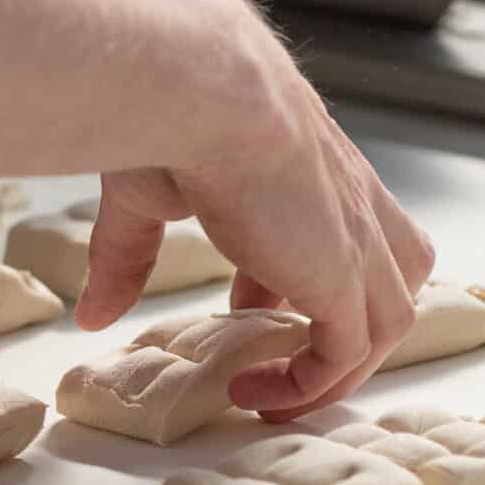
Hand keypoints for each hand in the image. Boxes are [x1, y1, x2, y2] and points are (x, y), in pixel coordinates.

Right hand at [74, 0, 434, 419]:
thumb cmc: (173, 113)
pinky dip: (311, 384)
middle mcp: (349, 200)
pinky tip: (255, 392)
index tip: (247, 304)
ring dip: (337, 366)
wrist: (202, 88)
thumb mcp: (144, 193)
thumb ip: (125, 255)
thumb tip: (89, 313)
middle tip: (283, 355)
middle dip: (350, 319)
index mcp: (311, 165)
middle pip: (395, 272)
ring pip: (388, 321)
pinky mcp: (344, 277)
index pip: (338, 228)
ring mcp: (357, 240)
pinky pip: (348, 354)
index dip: (297, 273)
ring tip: (273, 396)